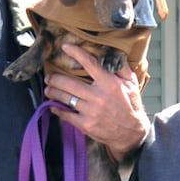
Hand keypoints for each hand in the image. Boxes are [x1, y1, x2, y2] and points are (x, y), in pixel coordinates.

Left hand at [45, 42, 147, 160]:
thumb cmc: (131, 106)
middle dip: (55, 79)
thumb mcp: (131, 83)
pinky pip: (66, 115)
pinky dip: (57, 109)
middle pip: (69, 83)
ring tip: (48, 89)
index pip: (89, 64)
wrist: (131, 133)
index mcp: (109, 83)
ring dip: (53, 92)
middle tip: (49, 76)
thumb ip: (122, 67)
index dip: (75, 53)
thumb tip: (112, 52)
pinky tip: (53, 105)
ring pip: (65, 98)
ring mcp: (91, 111)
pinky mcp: (86, 125)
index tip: (65, 47)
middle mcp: (98, 96)